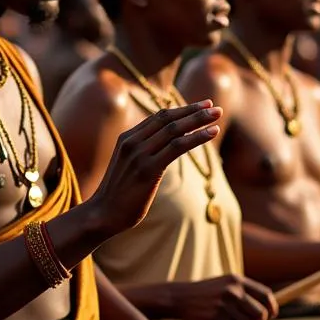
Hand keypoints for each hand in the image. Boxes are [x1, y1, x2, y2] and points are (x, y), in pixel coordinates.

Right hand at [88, 102, 221, 235]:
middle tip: (214, 106)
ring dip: (198, 120)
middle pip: (167, 118)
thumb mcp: (129, 167)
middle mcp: (132, 142)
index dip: (181, 109)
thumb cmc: (118, 195)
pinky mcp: (148, 169)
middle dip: (193, 110)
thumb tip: (167, 150)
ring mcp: (139, 154)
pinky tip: (212, 133)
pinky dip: (197, 137)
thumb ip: (144, 154)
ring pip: (174, 129)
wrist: (102, 214)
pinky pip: (177, 147)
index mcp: (126, 138)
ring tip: (217, 115)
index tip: (201, 105)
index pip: (158, 117)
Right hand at [175, 276, 277, 319]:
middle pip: (260, 313)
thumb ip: (245, 293)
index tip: (271, 315)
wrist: (180, 297)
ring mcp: (225, 305)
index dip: (272, 307)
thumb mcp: (225, 284)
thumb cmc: (206, 293)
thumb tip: (268, 311)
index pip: (266, 295)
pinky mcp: (217, 318)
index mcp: (237, 280)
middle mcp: (233, 291)